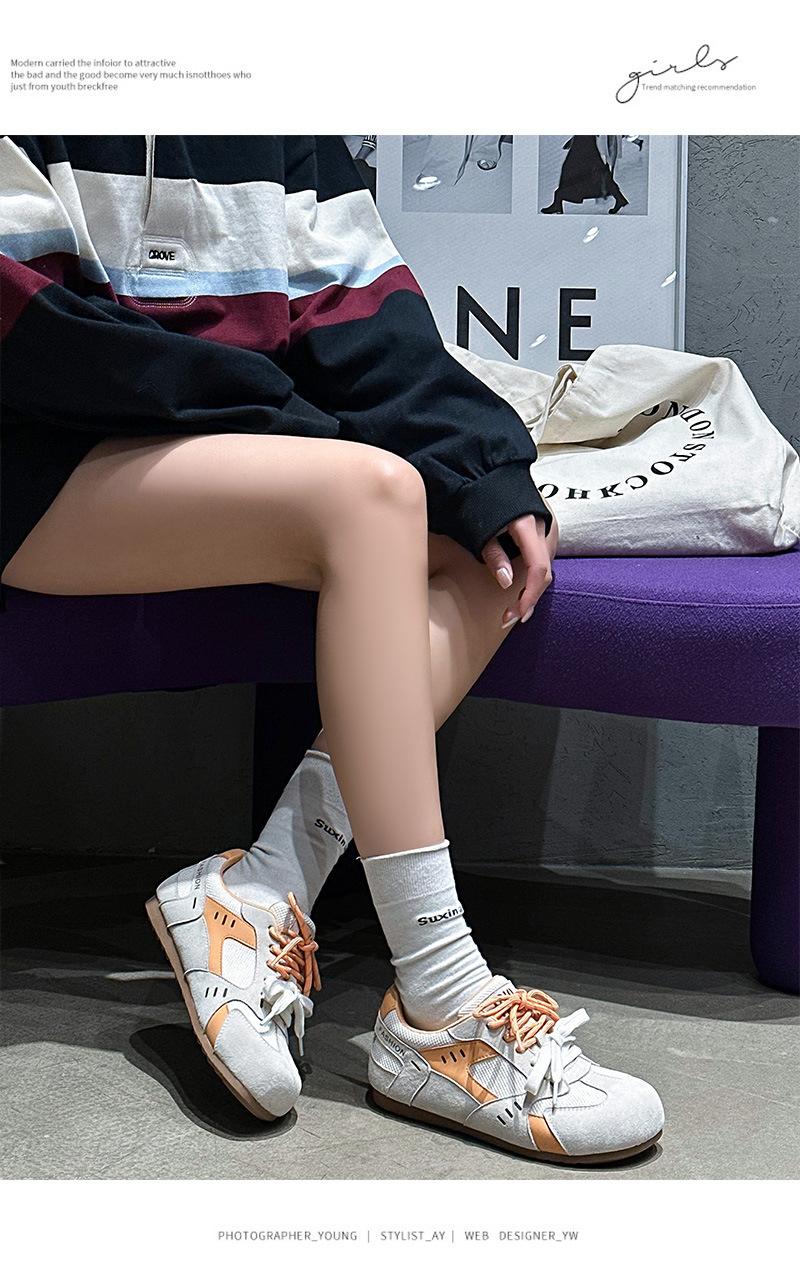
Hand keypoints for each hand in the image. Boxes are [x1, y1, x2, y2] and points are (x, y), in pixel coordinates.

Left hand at [481, 503, 558, 627]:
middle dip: (529, 597)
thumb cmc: (480, 501)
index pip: (539, 570)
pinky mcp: (547, 527)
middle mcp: (545, 526)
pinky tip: (522, 585)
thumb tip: (507, 583)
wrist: (491, 473)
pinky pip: (544, 556)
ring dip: (532, 587)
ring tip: (515, 606)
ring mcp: (549, 526)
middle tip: (511, 617)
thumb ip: (494, 556)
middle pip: (544, 572)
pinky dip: (534, 573)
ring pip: (546, 565)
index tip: (515, 615)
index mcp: (528, 525)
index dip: (529, 596)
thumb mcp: (480, 530)